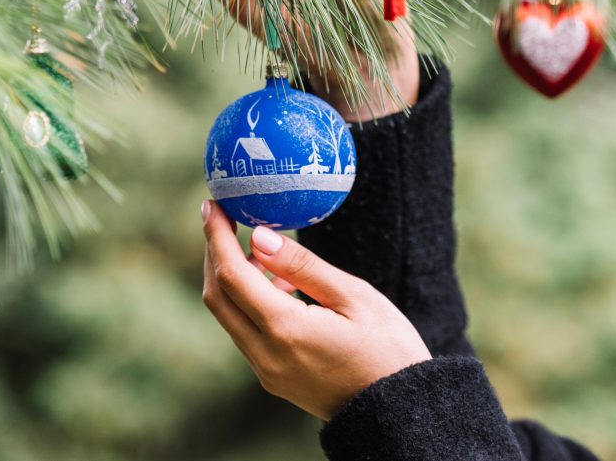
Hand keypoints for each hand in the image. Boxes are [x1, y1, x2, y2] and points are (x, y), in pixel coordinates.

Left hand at [201, 200, 430, 419]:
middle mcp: (266, 356)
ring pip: (229, 315)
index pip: (232, 275)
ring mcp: (266, 372)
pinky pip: (246, 333)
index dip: (217, 236)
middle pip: (217, 296)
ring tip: (267, 252)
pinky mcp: (273, 378)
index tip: (212, 204)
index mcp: (286, 331)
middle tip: (223, 217)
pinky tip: (281, 286)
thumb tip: (258, 236)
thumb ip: (302, 266)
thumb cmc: (390, 349)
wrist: (402, 411)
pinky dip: (249, 302)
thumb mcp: (354, 296)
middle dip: (215, 253)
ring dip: (233, 278)